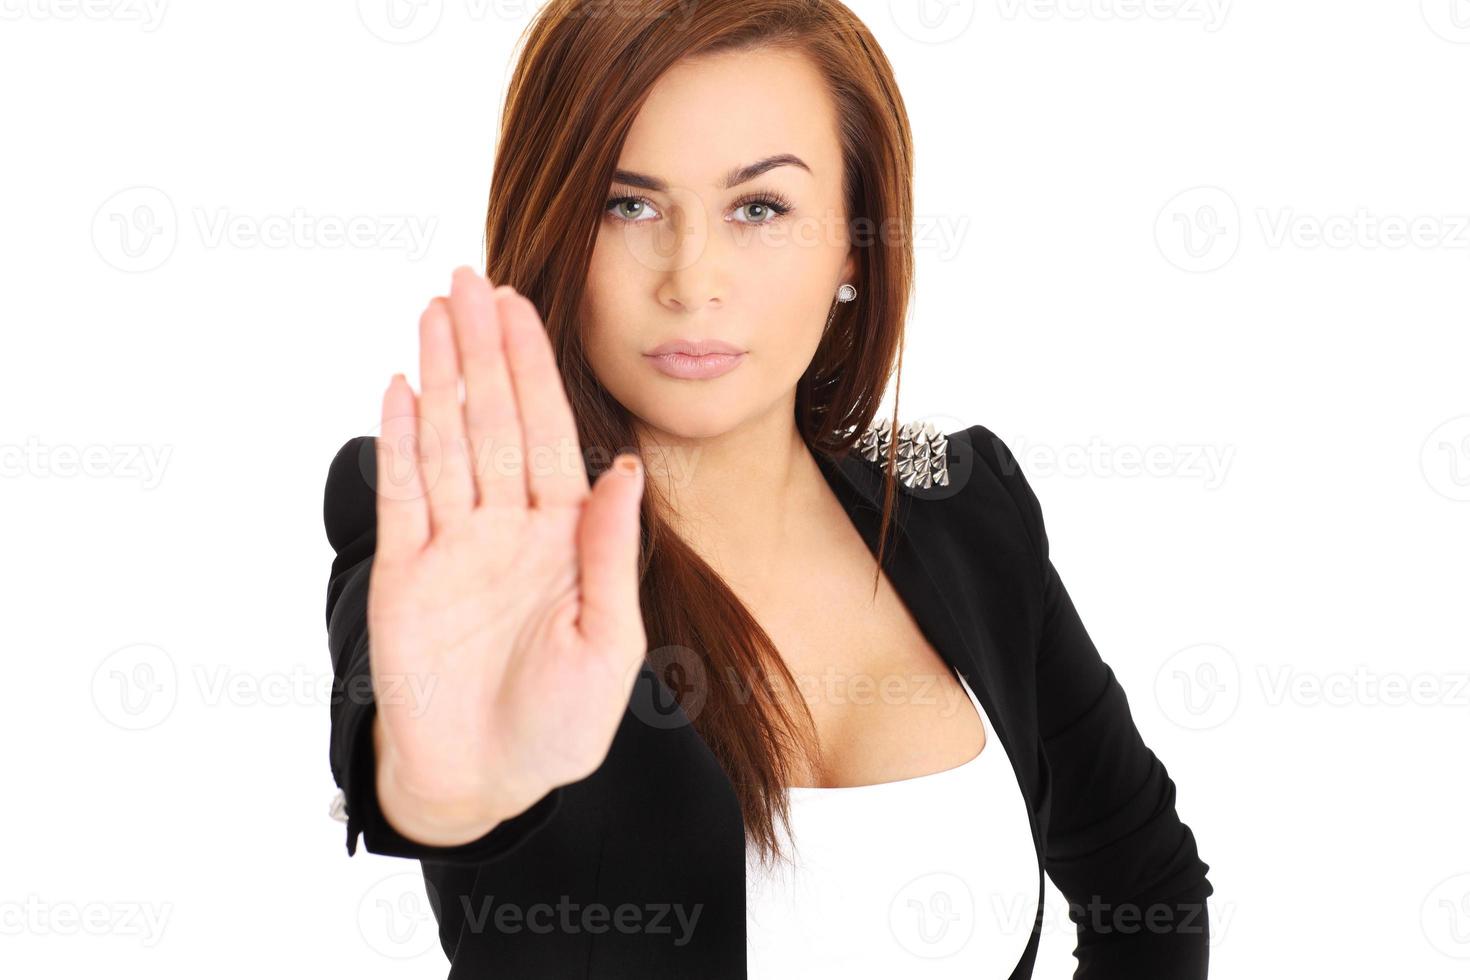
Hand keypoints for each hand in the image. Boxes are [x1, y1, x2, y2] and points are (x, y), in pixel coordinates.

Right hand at [366, 266, 646, 844]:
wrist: (486, 780)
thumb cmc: (560, 723)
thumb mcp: (608, 641)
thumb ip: (611, 552)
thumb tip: (625, 468)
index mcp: (563, 536)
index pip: (547, 432)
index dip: (533, 368)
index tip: (521, 306)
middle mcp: (507, 526)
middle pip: (492, 419)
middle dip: (483, 350)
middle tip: (468, 280)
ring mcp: (453, 545)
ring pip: (446, 441)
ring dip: (441, 377)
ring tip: (434, 313)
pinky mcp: (406, 574)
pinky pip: (404, 495)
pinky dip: (402, 442)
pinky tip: (402, 387)